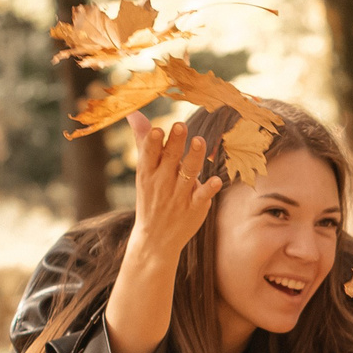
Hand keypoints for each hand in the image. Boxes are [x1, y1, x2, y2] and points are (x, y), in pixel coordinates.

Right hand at [123, 110, 224, 267]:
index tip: (158, 129)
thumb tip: (134, 113)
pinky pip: (202, 196)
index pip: (149, 154)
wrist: (155, 238)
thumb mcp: (143, 171)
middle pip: (170, 160)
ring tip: (199, 141)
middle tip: (181, 126)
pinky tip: (218, 179)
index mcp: (148, 172)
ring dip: (193, 157)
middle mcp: (162, 182)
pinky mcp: (194, 207)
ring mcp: (179, 196)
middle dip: (175, 143)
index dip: (153, 142)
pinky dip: (209, 188)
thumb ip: (143, 141)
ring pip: (188, 174)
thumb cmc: (151, 197)